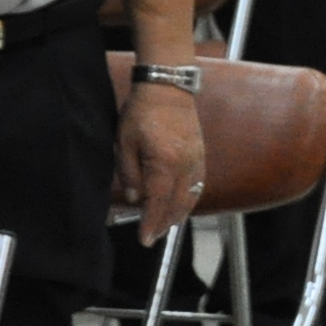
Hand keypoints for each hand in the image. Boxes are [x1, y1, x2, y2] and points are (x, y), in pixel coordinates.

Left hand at [115, 80, 208, 247]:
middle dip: (164, 223)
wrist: (167, 87)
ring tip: (165, 226)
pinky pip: (198, 183)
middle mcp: (185, 164)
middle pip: (177, 204)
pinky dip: (190, 198)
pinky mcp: (200, 154)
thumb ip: (129, 173)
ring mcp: (196, 159)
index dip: (151, 223)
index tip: (145, 239)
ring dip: (178, 214)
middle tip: (151, 237)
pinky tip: (181, 204)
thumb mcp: (124, 142)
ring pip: (191, 196)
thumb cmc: (142, 111)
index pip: (158, 202)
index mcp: (164, 162)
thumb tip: (133, 198)